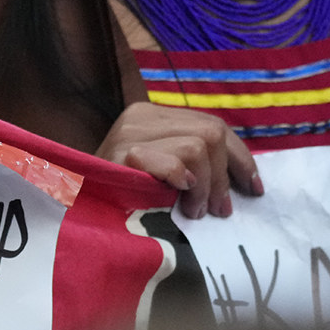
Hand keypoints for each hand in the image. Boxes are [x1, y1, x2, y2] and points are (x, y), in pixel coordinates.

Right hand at [97, 101, 260, 218]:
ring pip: (199, 146)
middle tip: (219, 210)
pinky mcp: (122, 154)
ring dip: (205, 186)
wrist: (75, 212)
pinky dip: (182, 179)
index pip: (212, 125)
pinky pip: (175, 161)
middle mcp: (140, 117)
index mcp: (151, 117)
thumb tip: (243, 177)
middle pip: (211, 133)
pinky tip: (176, 195)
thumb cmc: (122, 199)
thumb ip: (192, 162)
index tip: (254, 188)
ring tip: (192, 211)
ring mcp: (129, 133)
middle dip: (224, 175)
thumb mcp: (162, 173)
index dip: (240, 157)